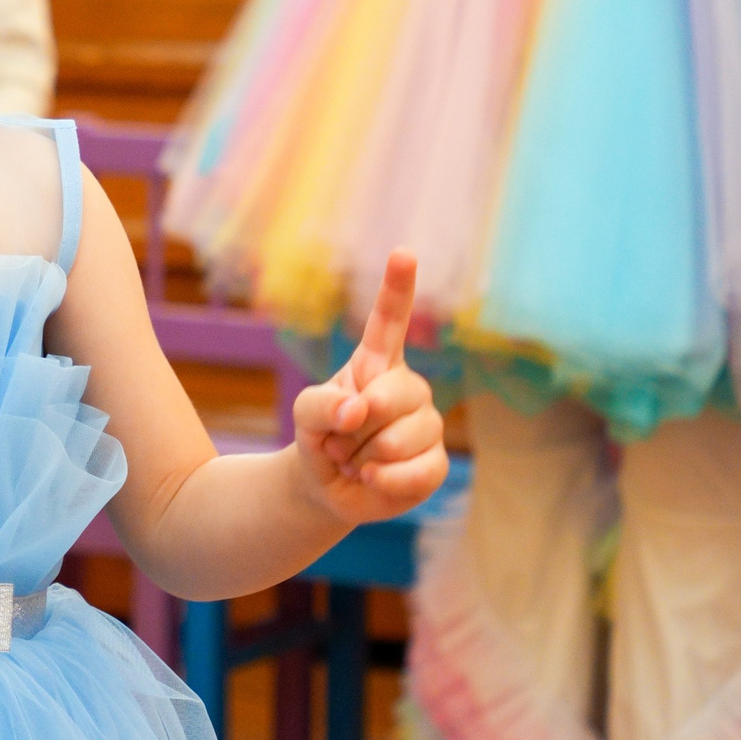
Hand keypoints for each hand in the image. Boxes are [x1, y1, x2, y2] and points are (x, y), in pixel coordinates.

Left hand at [289, 250, 448, 523]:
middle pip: (392, 396)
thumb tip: (358, 409)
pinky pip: (418, 471)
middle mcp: (409, 387)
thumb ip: (322, 403)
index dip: (398, 288)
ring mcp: (427, 424)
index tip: (403, 253)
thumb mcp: (305, 412)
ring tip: (355, 459)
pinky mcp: (435, 463)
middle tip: (339, 440)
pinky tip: (372, 478)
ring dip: (364, 456)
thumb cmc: (320, 435)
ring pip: (402, 438)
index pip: (390, 321)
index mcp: (377, 362)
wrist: (326, 486)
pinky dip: (385, 480)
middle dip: (356, 425)